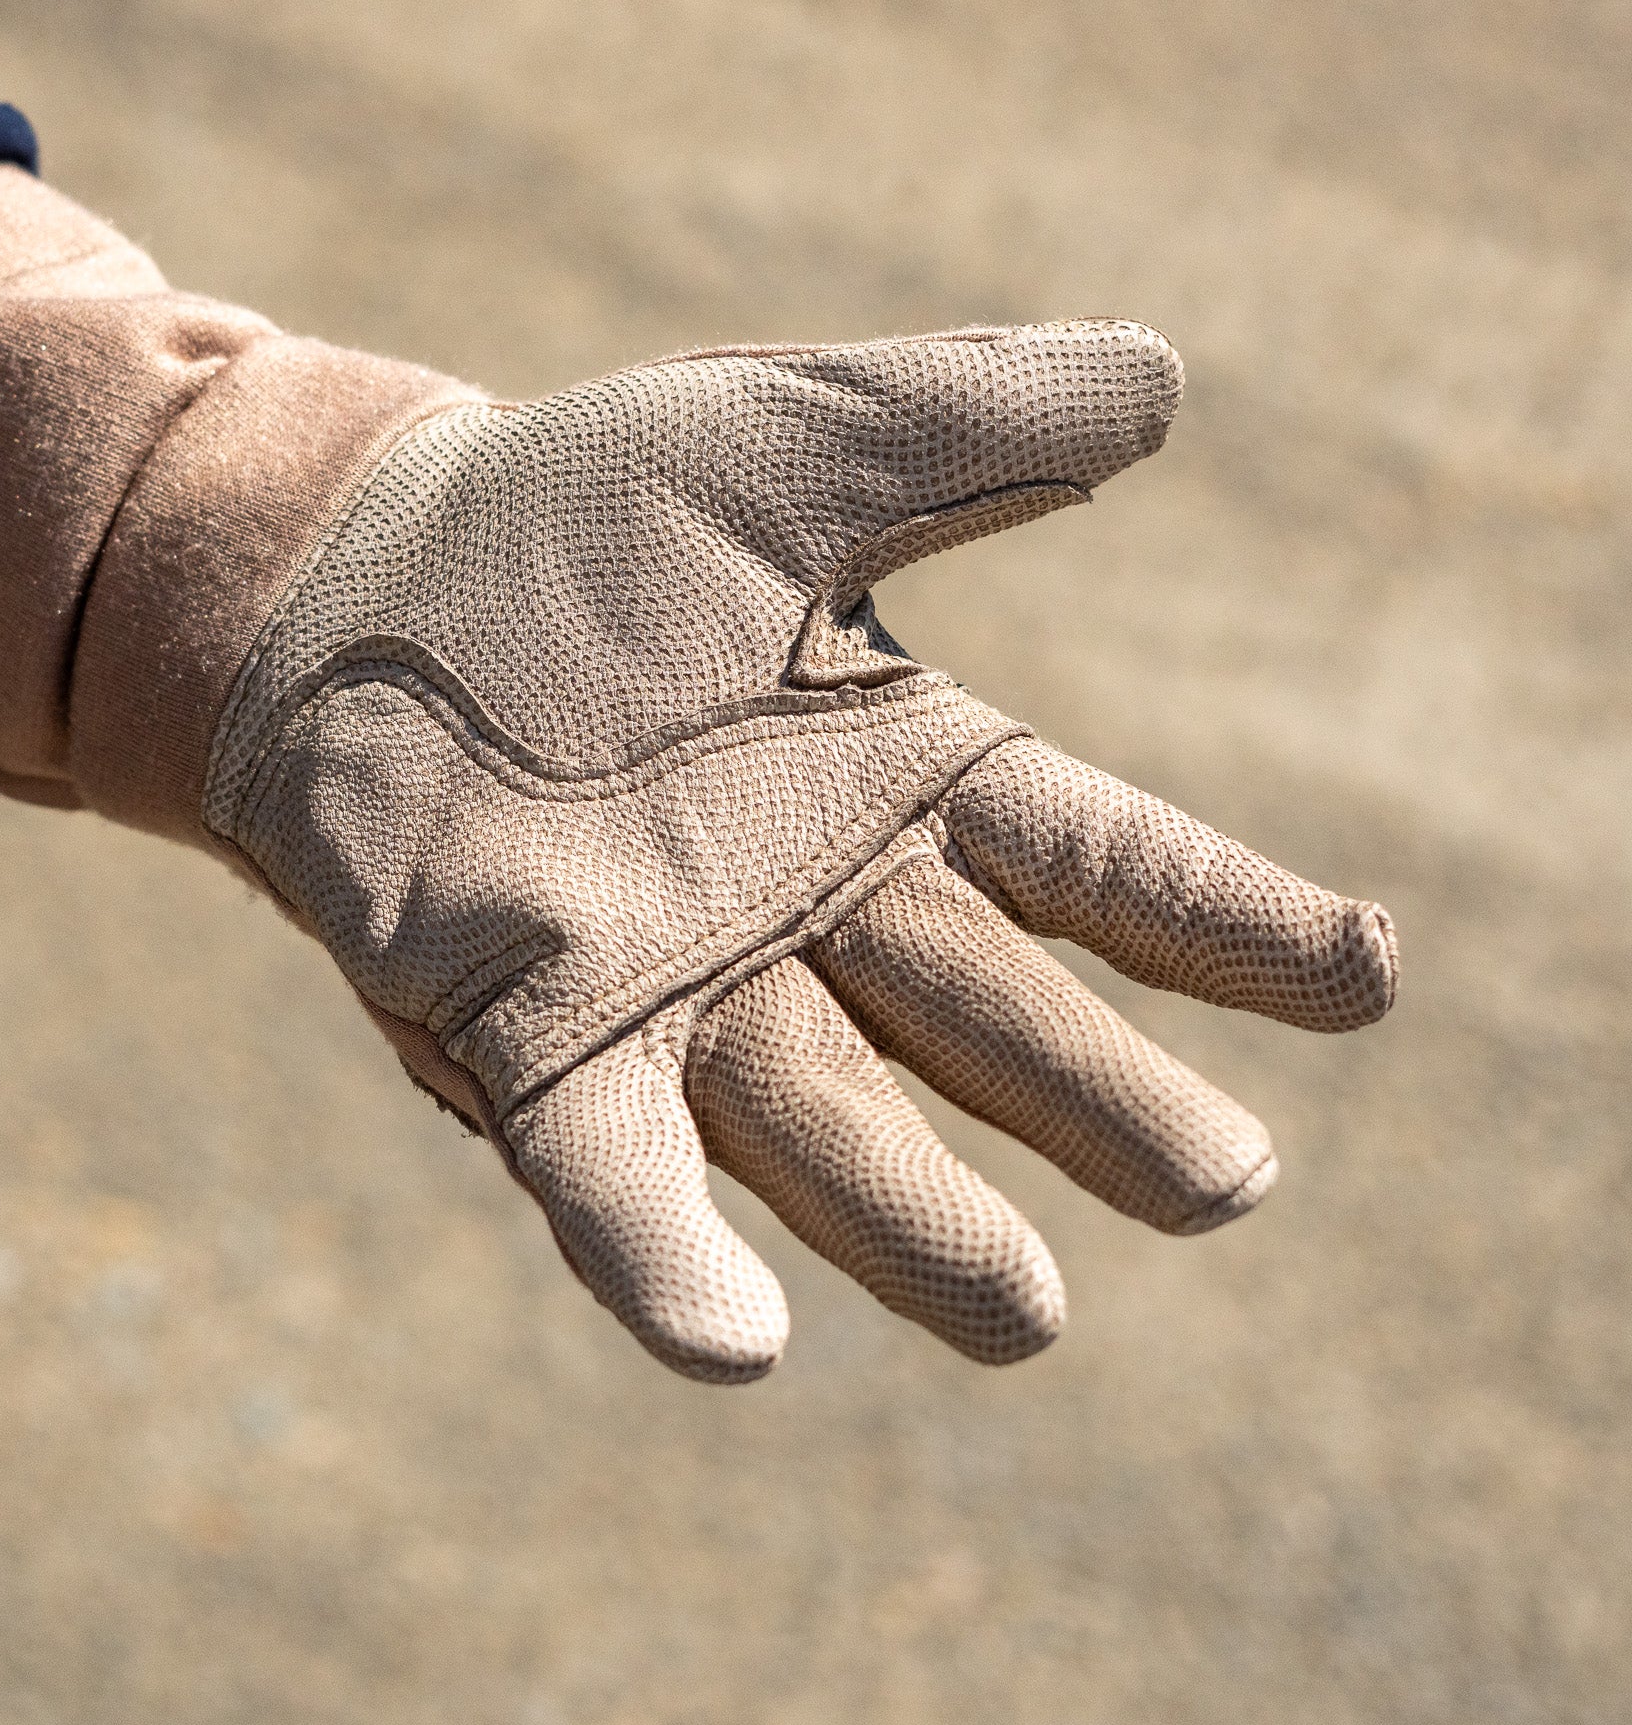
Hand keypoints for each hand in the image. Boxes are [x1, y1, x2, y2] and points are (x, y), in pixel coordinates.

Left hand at [205, 321, 1396, 1379]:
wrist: (359, 582)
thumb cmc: (577, 517)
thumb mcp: (782, 438)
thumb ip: (964, 423)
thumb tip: (1164, 378)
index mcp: (897, 770)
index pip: (1095, 860)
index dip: (1226, 919)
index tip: (1364, 975)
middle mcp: (808, 905)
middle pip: (983, 1022)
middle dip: (1096, 1102)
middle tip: (1221, 1185)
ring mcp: (670, 986)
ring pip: (822, 1127)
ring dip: (918, 1227)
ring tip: (1026, 1315)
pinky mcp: (523, 1034)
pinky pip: (607, 1170)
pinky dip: (665, 1256)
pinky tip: (735, 1345)